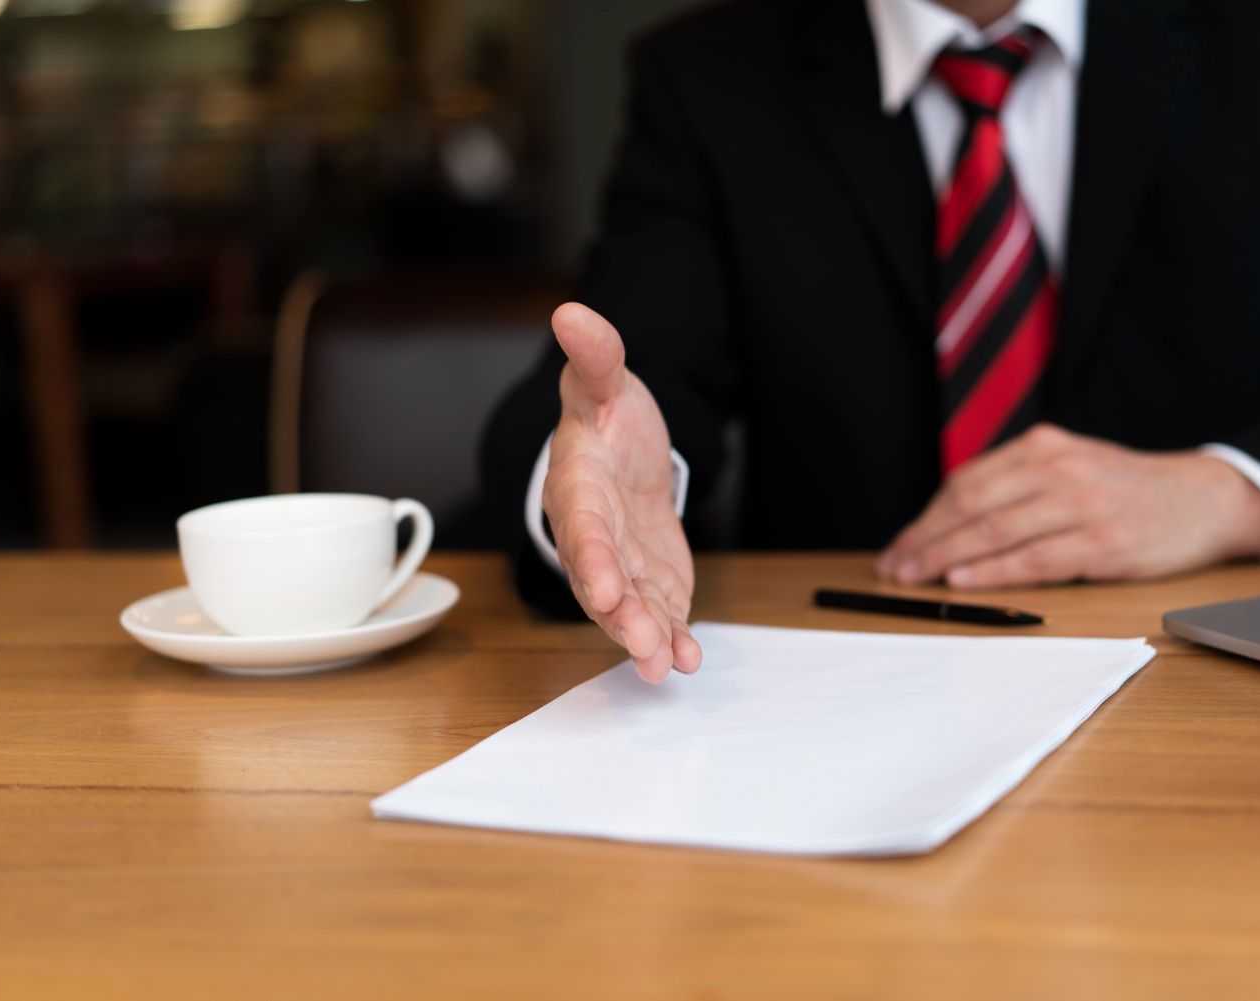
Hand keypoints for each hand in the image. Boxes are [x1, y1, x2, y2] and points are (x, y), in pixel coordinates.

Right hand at [543, 302, 700, 682]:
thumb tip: (570, 313)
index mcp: (576, 487)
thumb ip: (596, 355)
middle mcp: (592, 537)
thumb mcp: (606, 381)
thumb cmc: (609, 417)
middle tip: (642, 645)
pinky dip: (672, 639)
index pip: (582, 527)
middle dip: (620, 616)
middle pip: (602, 582)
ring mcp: (621, 566)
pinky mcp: (650, 583)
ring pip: (629, 609)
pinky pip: (659, 616)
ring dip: (646, 638)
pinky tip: (688, 661)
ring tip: (665, 665)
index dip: (592, 560)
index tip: (607, 589)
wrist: (625, 450)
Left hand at [877, 425, 1259, 588]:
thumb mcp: (1069, 465)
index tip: (899, 545)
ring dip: (946, 558)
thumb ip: (1017, 485)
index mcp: (1043, 447)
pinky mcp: (1102, 542)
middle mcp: (1058, 469)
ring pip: (995, 531)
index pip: (967, 482)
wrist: (1202, 499)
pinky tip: (962, 580)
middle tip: (894, 567)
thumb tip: (948, 525)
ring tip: (915, 578)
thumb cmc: (1124, 489)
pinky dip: (992, 571)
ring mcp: (1081, 504)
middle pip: (972, 505)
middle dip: (925, 539)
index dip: (926, 517)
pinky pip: (1033, 559)